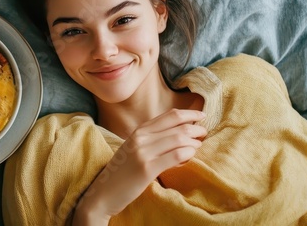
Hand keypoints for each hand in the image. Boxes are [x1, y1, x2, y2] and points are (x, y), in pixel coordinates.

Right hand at [72, 109, 206, 224]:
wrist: (103, 193)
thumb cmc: (122, 172)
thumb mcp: (134, 149)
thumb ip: (151, 139)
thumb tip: (178, 133)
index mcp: (138, 131)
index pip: (169, 116)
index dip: (188, 114)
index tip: (201, 116)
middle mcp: (140, 138)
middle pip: (176, 125)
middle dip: (195, 127)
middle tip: (204, 133)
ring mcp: (143, 152)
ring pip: (178, 138)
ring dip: (194, 141)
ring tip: (199, 145)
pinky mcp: (147, 168)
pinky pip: (176, 155)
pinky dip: (188, 153)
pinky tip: (191, 156)